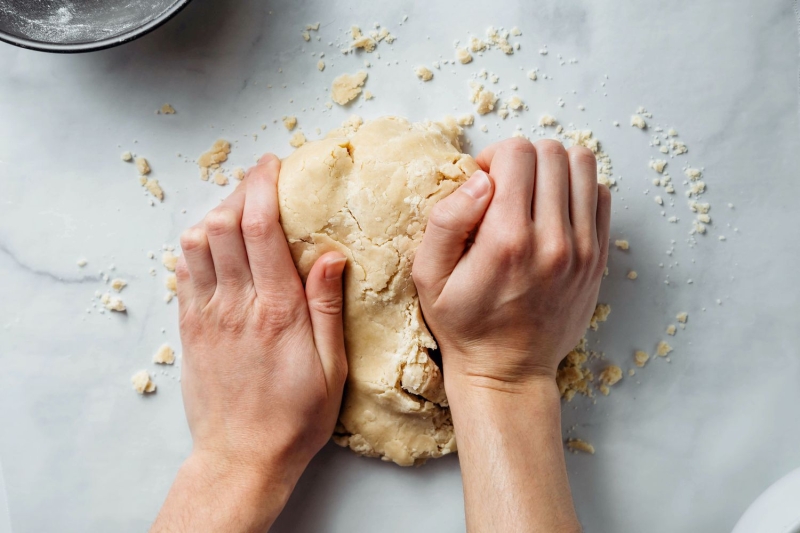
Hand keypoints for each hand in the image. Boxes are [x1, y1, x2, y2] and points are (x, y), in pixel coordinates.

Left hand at [152, 154, 347, 531]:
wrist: (242, 457)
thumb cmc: (295, 417)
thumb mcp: (332, 367)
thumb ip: (328, 306)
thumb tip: (332, 255)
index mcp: (277, 310)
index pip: (259, 229)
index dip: (262, 186)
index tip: (272, 164)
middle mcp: (236, 305)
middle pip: (221, 224)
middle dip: (239, 190)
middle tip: (259, 182)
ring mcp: (206, 315)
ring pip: (195, 242)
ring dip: (214, 216)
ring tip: (238, 213)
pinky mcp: (189, 329)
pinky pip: (183, 272)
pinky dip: (196, 248)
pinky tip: (215, 248)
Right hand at [413, 138, 610, 388]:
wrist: (508, 371)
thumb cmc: (464, 324)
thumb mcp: (428, 276)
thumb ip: (446, 220)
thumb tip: (480, 178)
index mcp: (507, 239)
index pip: (517, 153)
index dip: (493, 157)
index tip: (482, 182)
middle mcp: (552, 240)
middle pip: (551, 152)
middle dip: (523, 159)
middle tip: (505, 188)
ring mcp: (583, 249)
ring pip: (584, 165)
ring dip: (554, 168)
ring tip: (532, 194)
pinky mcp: (598, 259)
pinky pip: (602, 195)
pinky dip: (579, 190)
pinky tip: (554, 212)